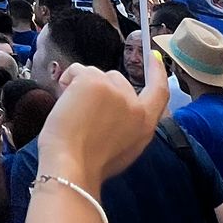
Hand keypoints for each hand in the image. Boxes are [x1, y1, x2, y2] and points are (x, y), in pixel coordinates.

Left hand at [36, 55, 169, 192]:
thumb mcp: (123, 148)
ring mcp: (115, 91)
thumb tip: (115, 110)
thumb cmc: (90, 164)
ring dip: (82, 87)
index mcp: (145, 124)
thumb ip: (127, 125)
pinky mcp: (94, 81)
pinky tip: (64, 102)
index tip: (154, 56)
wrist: (71, 165)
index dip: (157, 72)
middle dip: (99, 89)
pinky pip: (77, 70)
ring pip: (96, 74)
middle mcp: (135, 105)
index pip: (159, 92)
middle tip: (82, 112)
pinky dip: (67, 81)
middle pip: (117, 80)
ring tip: (73, 113)